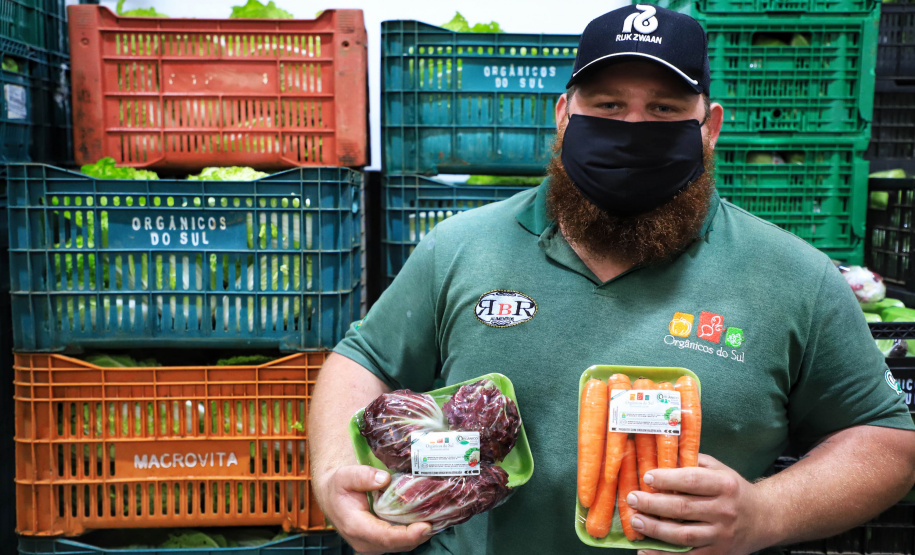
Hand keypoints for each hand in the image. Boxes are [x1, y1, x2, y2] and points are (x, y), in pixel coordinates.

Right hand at [315, 464, 432, 553]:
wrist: (332, 496)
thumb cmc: (339, 486)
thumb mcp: (345, 475)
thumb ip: (363, 476)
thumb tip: (384, 478)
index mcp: (355, 527)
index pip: (386, 537)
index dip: (408, 535)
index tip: (426, 527)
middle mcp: (364, 541)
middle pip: (397, 545)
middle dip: (419, 536)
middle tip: (438, 521)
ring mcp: (372, 544)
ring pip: (400, 545)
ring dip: (418, 536)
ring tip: (436, 520)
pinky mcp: (379, 542)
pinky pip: (399, 542)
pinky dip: (413, 534)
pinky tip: (425, 521)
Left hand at [624, 454, 768, 554]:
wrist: (764, 518)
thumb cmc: (733, 490)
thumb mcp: (719, 469)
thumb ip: (693, 462)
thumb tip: (662, 455)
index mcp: (724, 485)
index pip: (691, 480)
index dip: (666, 478)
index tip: (646, 477)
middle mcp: (724, 510)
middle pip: (682, 508)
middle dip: (652, 504)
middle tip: (632, 499)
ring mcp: (721, 534)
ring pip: (683, 534)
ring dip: (655, 529)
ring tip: (635, 521)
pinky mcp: (718, 553)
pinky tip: (645, 550)